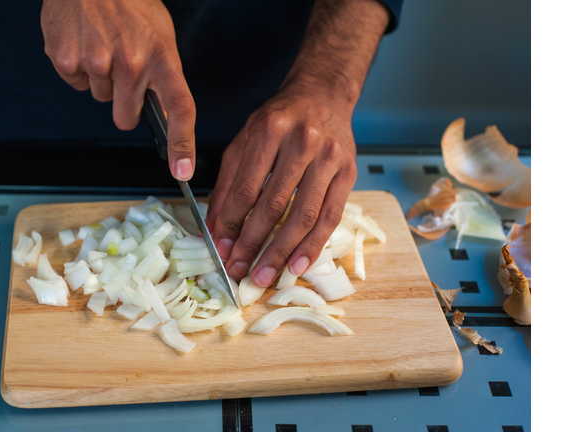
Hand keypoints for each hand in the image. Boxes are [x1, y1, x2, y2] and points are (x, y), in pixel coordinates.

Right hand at [41, 0, 195, 179]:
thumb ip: (163, 73)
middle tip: (122, 69)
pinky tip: (83, 42)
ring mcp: (96, 62)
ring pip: (100, 98)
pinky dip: (78, 68)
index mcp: (161, 56)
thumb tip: (166, 115)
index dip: (182, 144)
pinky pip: (76, 83)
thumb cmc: (129, 2)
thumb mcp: (159, 33)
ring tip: (102, 43)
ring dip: (102, 79)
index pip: (180, 108)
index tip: (183, 171)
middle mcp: (131, 63)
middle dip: (124, 103)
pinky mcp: (67, 60)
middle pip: (126, 117)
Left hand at [205, 80, 357, 286]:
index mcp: (269, 131)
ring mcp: (329, 159)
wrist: (324, 94)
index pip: (245, 188)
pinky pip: (330, 217)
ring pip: (304, 215)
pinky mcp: (348, 173)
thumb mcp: (245, 140)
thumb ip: (228, 183)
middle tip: (240, 271)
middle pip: (274, 205)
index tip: (222, 249)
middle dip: (254, 244)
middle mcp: (302, 143)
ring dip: (282, 252)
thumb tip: (216, 227)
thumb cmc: (281, 119)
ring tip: (265, 276)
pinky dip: (313, 245)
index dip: (232, 223)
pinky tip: (298, 264)